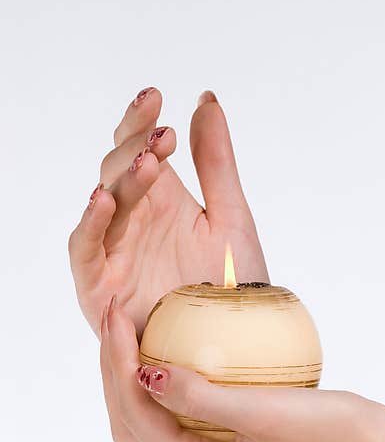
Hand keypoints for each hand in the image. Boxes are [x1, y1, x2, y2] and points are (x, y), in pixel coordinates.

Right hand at [68, 87, 268, 339]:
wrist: (240, 344)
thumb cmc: (234, 287)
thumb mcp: (230, 215)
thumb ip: (215, 161)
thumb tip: (206, 99)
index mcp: (163, 202)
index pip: (140, 150)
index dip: (140, 122)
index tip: (157, 96)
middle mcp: (135, 223)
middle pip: (118, 172)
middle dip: (134, 147)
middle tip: (162, 134)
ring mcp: (117, 254)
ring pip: (104, 205)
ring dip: (122, 181)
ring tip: (149, 160)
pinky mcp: (103, 289)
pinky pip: (88, 252)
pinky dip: (92, 225)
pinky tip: (105, 200)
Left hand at [99, 294, 384, 441]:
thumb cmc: (332, 438)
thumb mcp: (265, 411)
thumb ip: (201, 395)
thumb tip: (145, 374)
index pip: (138, 416)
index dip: (119, 364)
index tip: (119, 316)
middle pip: (135, 428)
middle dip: (116, 375)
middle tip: (118, 322)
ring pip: (156, 428)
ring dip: (138, 384)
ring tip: (137, 337)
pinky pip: (185, 426)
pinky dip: (171, 395)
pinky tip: (179, 361)